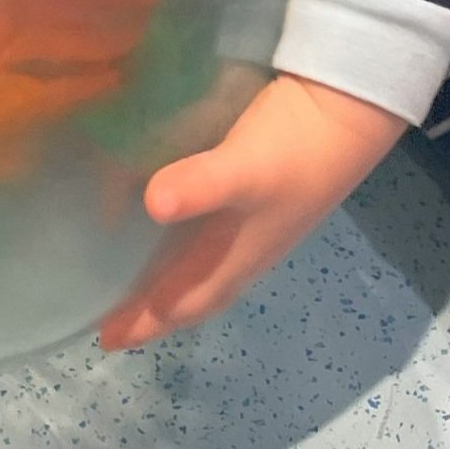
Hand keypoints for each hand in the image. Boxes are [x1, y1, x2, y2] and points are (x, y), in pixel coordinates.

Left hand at [99, 73, 405, 350]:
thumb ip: (200, 185)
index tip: (102, 336)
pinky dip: (185, 233)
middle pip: (192, 293)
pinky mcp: (260, 192)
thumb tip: (151, 206)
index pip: (182, 305)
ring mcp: (256, 223)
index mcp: (235, 259)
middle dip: (152, 306)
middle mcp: (244, 250)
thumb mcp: (243, 168)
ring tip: (128, 261)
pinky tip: (171, 207)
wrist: (347, 113)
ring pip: (203, 265)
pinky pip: (212, 231)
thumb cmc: (293, 150)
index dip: (143, 322)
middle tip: (109, 306)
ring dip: (168, 273)